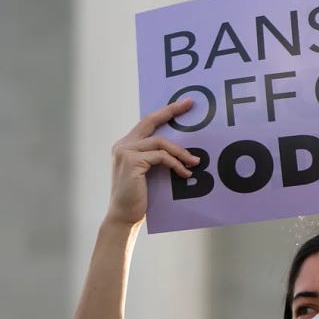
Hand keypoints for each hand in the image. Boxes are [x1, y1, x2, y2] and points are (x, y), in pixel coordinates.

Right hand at [105, 100, 199, 226]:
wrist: (124, 215)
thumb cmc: (139, 196)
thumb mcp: (150, 171)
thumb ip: (158, 157)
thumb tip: (184, 150)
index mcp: (126, 145)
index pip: (147, 122)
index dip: (165, 111)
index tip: (183, 103)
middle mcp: (123, 145)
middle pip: (150, 121)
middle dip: (171, 111)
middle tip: (190, 105)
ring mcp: (125, 152)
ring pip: (161, 143)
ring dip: (181, 153)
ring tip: (195, 163)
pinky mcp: (132, 162)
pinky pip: (162, 157)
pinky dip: (176, 164)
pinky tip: (185, 174)